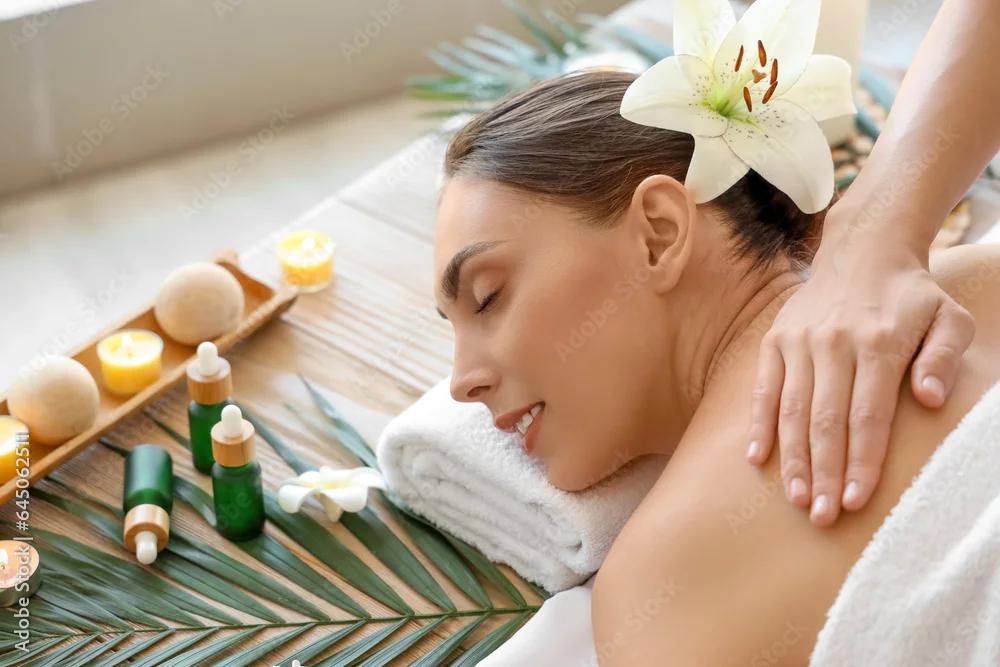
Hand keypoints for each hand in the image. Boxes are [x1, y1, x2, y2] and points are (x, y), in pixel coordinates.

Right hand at [745, 232, 974, 526]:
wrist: (863, 250)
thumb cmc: (911, 296)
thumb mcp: (949, 318)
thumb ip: (943, 359)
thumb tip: (931, 400)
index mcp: (879, 342)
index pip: (868, 415)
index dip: (862, 461)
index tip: (857, 501)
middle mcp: (834, 343)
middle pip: (826, 420)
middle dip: (825, 473)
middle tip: (824, 517)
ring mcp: (799, 342)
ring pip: (792, 410)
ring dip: (794, 459)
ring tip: (799, 499)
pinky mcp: (775, 341)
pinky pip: (763, 390)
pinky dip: (759, 426)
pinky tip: (758, 460)